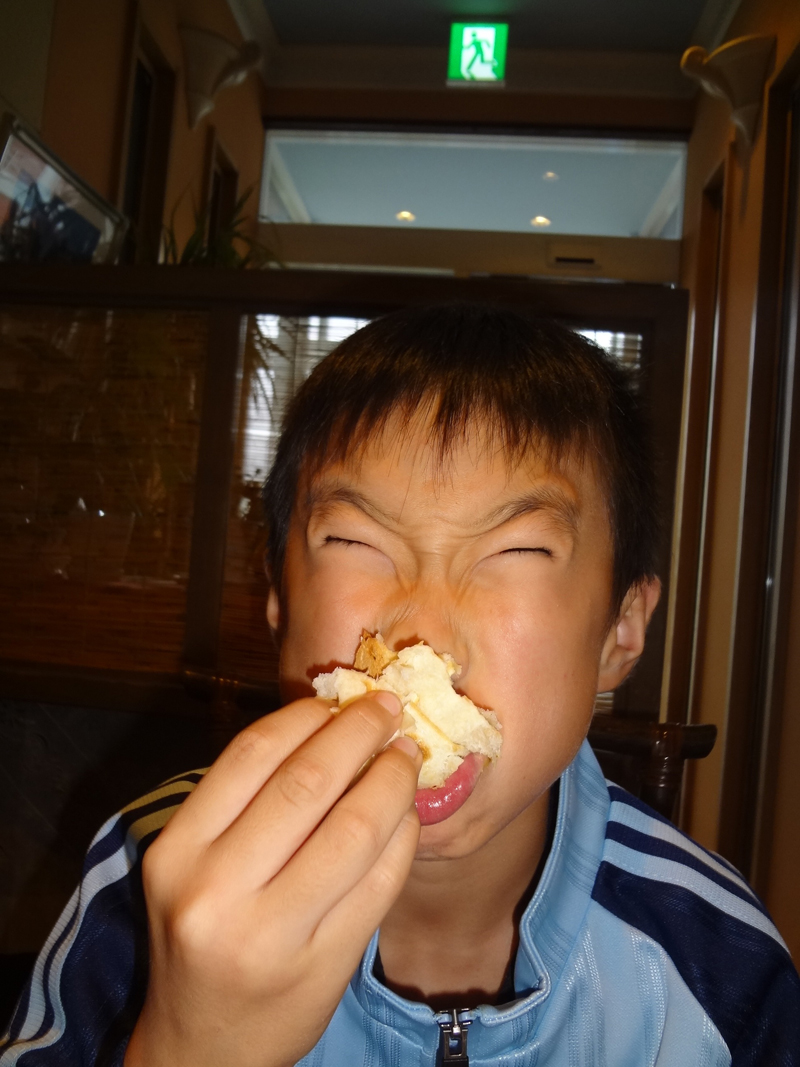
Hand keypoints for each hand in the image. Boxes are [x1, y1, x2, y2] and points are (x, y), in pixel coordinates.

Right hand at [124, 692, 421, 1066]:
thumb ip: (247, 802)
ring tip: (405, 757)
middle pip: (306, 783)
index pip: (250, 755)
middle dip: (359, 734)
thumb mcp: (194, 866)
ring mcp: (271, 934)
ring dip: (391, 780)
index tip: (341, 698)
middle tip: (388, 710)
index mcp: (177, 852)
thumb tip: (329, 722)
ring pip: (353, 829)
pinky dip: (404, 836)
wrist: (203, 1050)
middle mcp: (215, 891)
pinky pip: (380, 881)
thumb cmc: (202, 937)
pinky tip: (408, 815)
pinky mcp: (322, 966)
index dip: (307, 715)